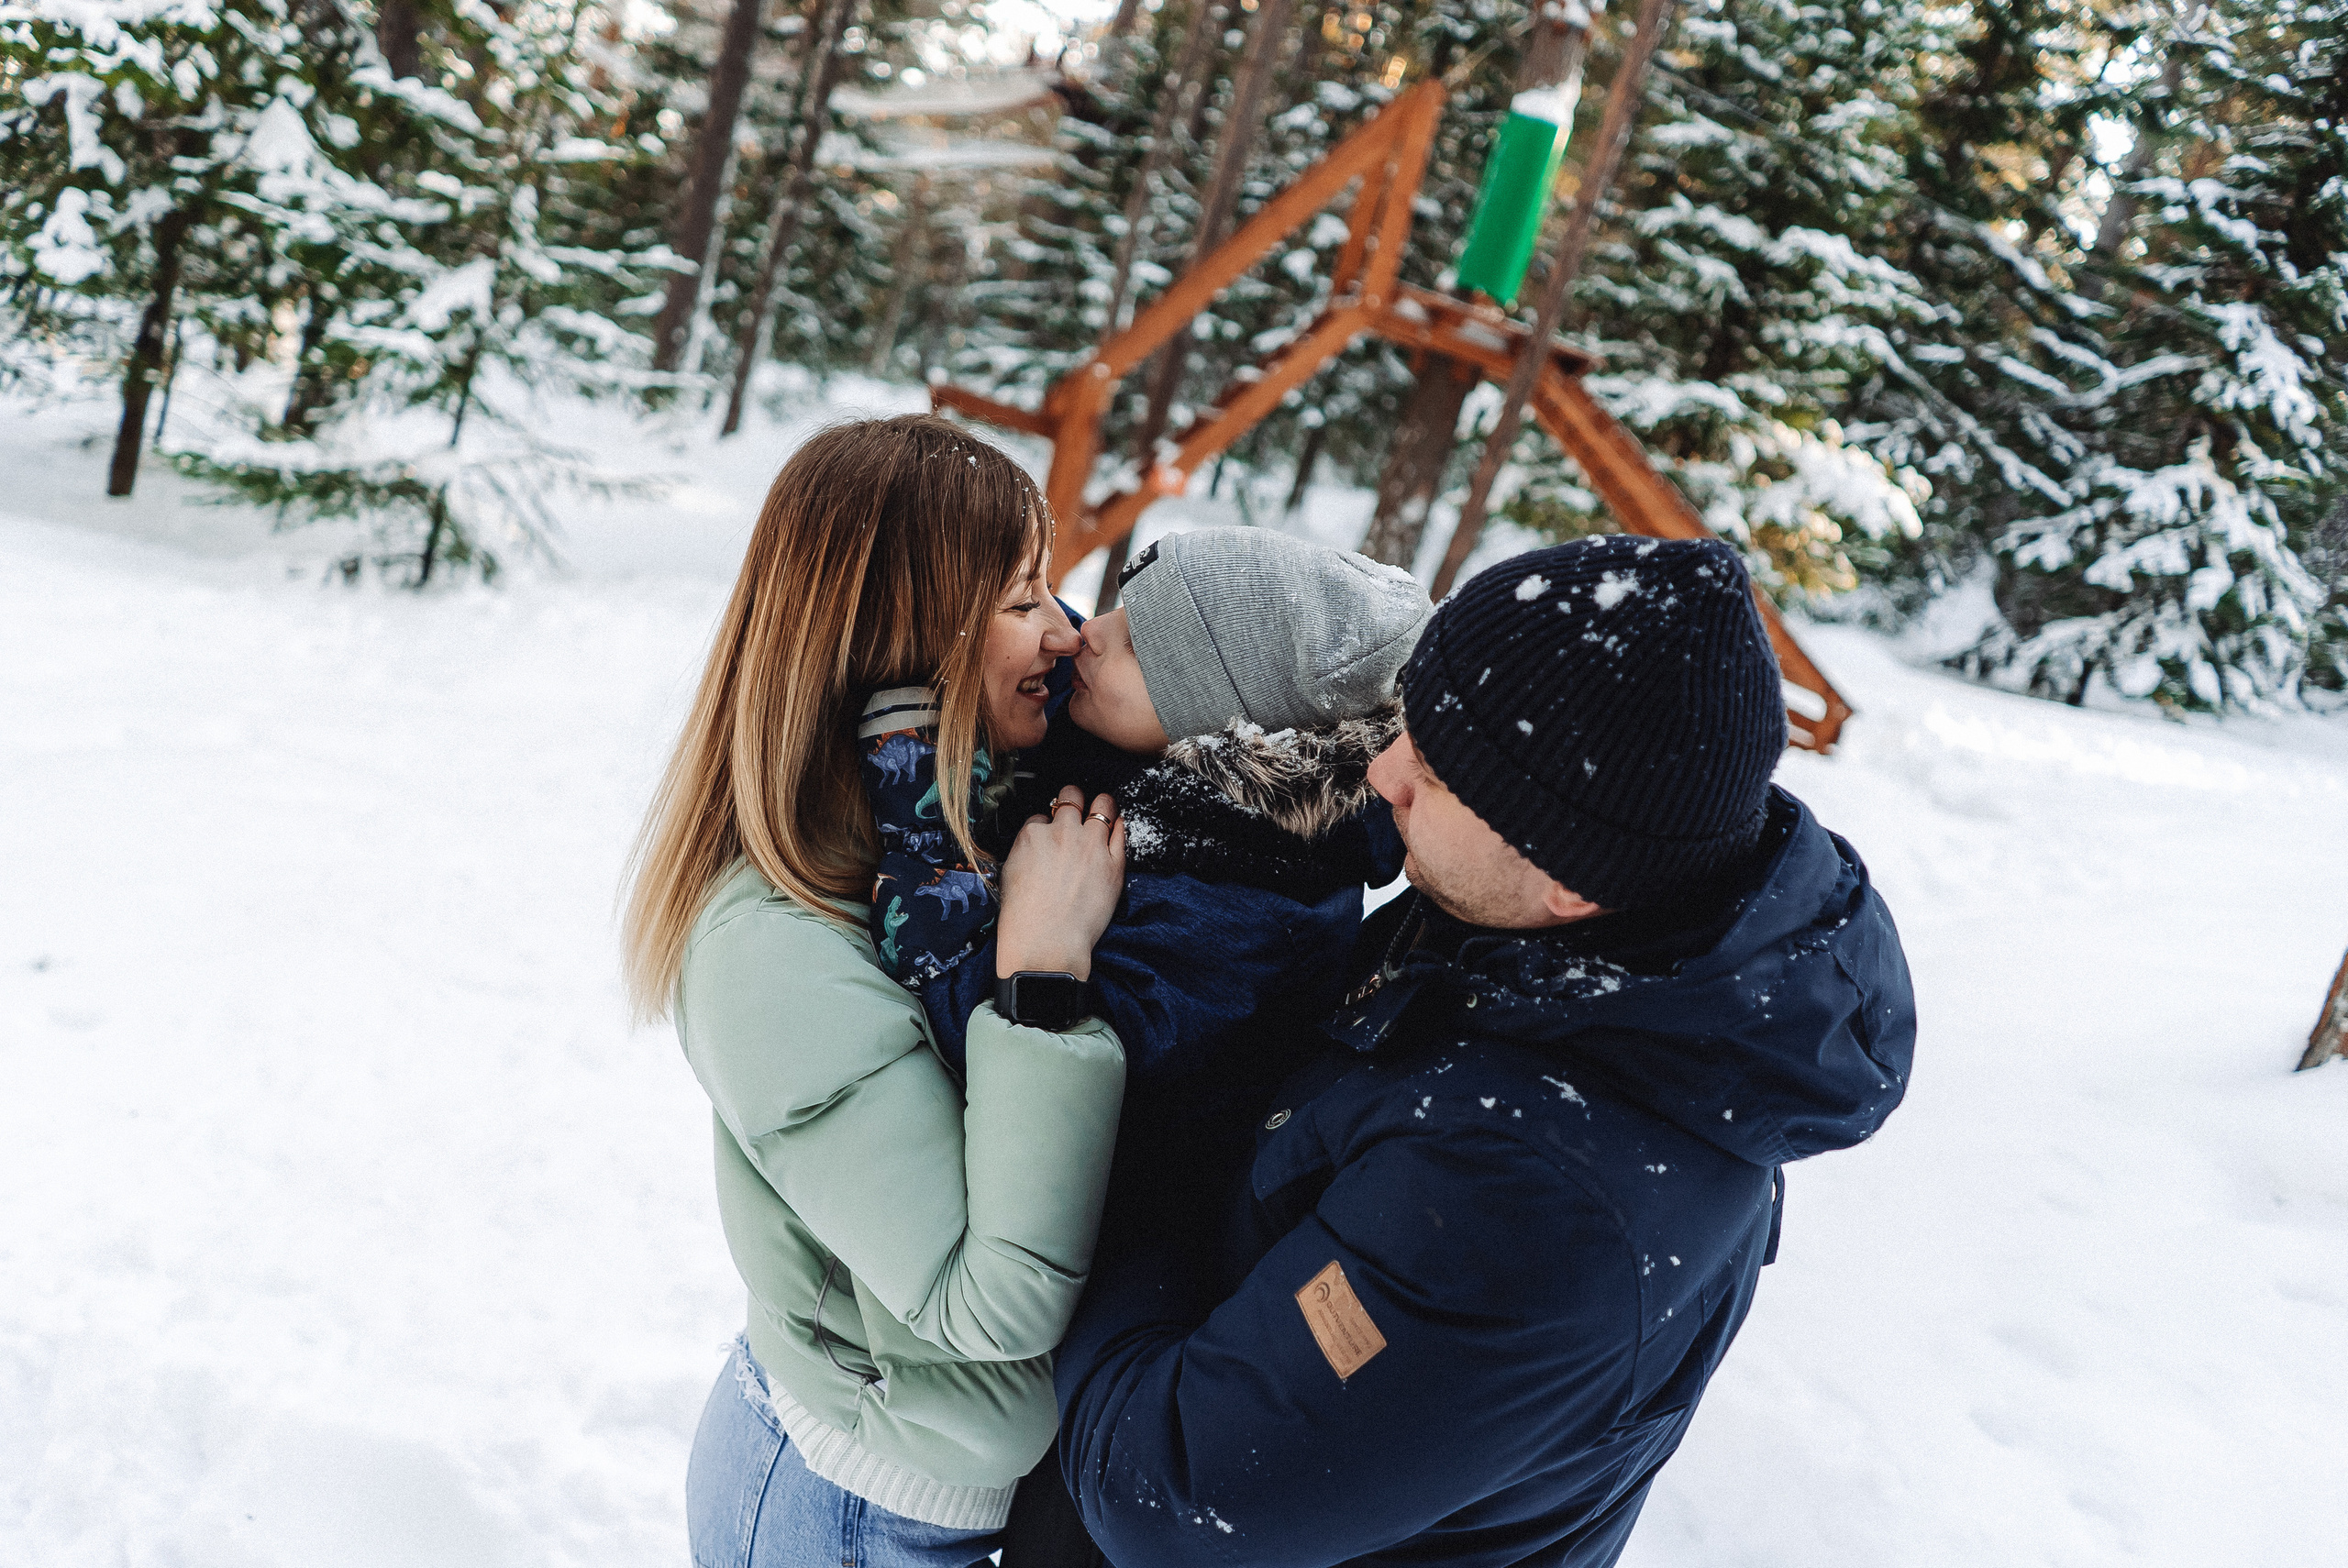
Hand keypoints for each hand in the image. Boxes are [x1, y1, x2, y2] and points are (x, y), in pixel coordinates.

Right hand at [997, 787, 1124, 981]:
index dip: (1048, 824)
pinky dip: (1119, 826)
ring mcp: (1091, 845)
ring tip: (1102, 808)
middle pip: (1071, 797)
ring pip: (1102, 805)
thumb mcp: (1011, 872)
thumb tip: (1037, 840)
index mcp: (1033, 835)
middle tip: (1076, 807)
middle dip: (1073, 799)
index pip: (1043, 816)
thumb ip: (1026, 849)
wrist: (1046, 941)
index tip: (1052, 832)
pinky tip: (1117, 826)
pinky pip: (1121, 832)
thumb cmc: (1024, 916)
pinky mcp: (1114, 863)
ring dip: (1102, 805)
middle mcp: (1063, 833)